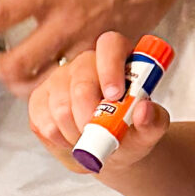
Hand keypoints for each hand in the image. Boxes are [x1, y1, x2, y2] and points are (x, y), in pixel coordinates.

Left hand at [0, 0, 194, 89]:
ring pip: (50, 83)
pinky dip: (67, 79)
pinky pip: (83, 79)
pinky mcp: (114, 52)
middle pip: (19, 68)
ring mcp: (92, 41)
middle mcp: (66, 20)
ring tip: (20, 68)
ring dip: (27, 82)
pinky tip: (61, 68)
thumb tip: (19, 2)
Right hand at [27, 32, 170, 174]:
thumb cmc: (131, 133)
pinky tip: (71, 139)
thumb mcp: (150, 131)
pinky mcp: (40, 99)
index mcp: (118, 60)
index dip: (110, 67)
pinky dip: (59, 138)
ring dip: (75, 132)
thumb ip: (154, 121)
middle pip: (81, 81)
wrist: (110, 150)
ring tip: (90, 139)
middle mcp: (86, 64)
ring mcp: (59, 79)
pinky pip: (42, 121)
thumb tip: (144, 110)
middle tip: (101, 135)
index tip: (114, 96)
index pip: (110, 45)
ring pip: (60, 106)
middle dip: (90, 116)